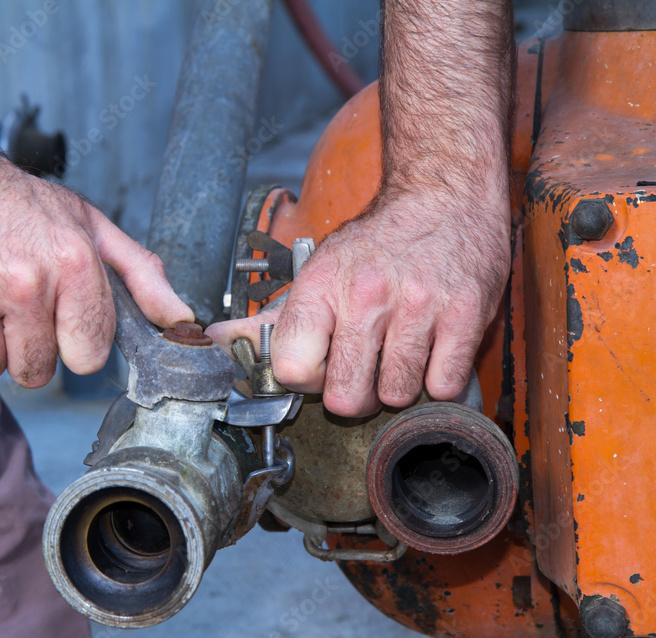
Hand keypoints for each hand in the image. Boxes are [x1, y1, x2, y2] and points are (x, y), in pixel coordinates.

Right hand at [0, 138, 192, 386]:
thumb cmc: (10, 197)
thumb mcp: (86, 224)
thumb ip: (139, 274)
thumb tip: (181, 321)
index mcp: (74, 264)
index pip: (87, 358)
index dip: (70, 339)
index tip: (54, 312)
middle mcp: (24, 283)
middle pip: (36, 372)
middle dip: (24, 341)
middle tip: (8, 295)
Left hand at [207, 190, 509, 416]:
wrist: (445, 193)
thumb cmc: (376, 242)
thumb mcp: (318, 269)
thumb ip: (275, 318)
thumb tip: (217, 340)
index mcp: (321, 287)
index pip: (292, 369)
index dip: (307, 380)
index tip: (321, 368)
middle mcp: (367, 296)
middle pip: (347, 398)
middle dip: (355, 394)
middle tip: (365, 368)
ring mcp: (419, 307)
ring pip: (398, 396)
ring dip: (399, 385)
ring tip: (401, 351)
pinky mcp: (467, 315)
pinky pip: (445, 386)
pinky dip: (439, 380)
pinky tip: (433, 350)